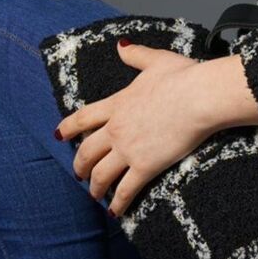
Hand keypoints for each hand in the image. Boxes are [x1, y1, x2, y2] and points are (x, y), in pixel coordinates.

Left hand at [54, 41, 213, 216]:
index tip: (58, 136)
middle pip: (86, 151)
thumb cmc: (182, 77)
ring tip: (94, 195)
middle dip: (79, 165)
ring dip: (95, 187)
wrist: (199, 97)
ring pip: (101, 174)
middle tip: (79, 174)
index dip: (68, 127)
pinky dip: (117, 204)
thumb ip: (136, 54)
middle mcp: (117, 128)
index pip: (84, 118)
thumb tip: (120, 45)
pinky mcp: (145, 167)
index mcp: (117, 103)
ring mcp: (129, 149)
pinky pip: (125, 190)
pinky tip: (114, 213)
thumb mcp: (156, 60)